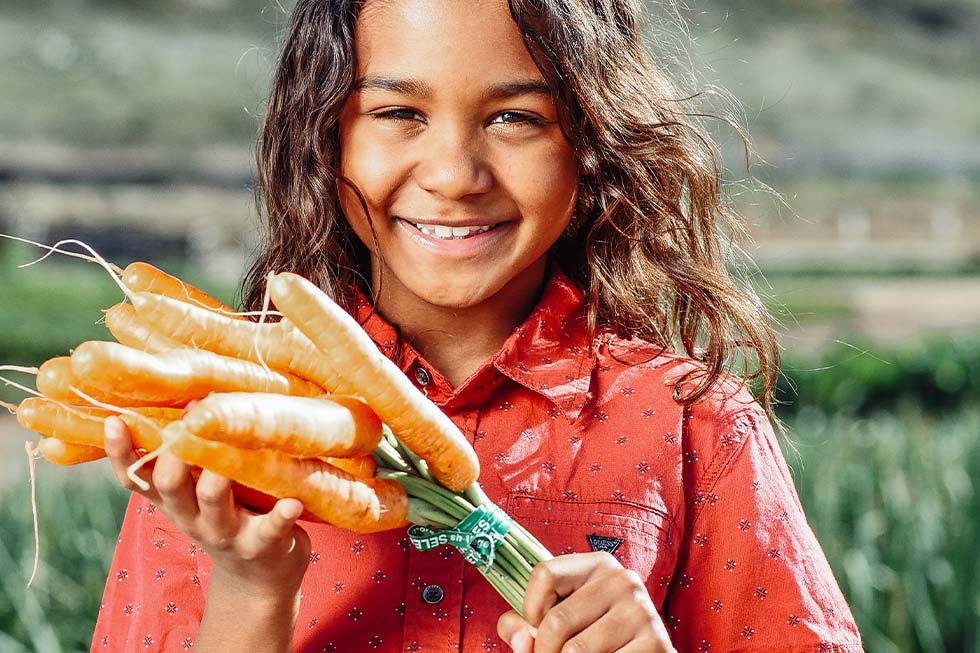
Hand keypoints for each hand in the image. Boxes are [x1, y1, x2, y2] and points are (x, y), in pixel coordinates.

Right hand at [102, 416, 310, 599]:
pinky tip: (292, 504)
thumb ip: (188, 455)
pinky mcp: (263, 544)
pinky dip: (281, 516)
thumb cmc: (229, 515)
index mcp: (173, 500)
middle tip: (188, 423)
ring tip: (227, 455)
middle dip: (174, 456)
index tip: (113, 420)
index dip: (120, 453)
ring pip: (212, 502)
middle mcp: (192, 516)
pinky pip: (270, 530)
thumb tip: (186, 397)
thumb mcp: (198, 491)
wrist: (260, 576)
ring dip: (216, 478)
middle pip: (170, 486)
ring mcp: (227, 532)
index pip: (135, 478)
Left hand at [497, 552, 675, 652]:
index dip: (529, 609)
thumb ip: (526, 623)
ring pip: (575, 650)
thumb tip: (520, 641)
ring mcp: (642, 612)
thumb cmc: (594, 638)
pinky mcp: (655, 644)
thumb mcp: (562, 618)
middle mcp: (624, 580)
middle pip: (556, 620)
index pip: (545, 573)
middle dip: (543, 650)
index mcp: (598, 564)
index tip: (535, 628)